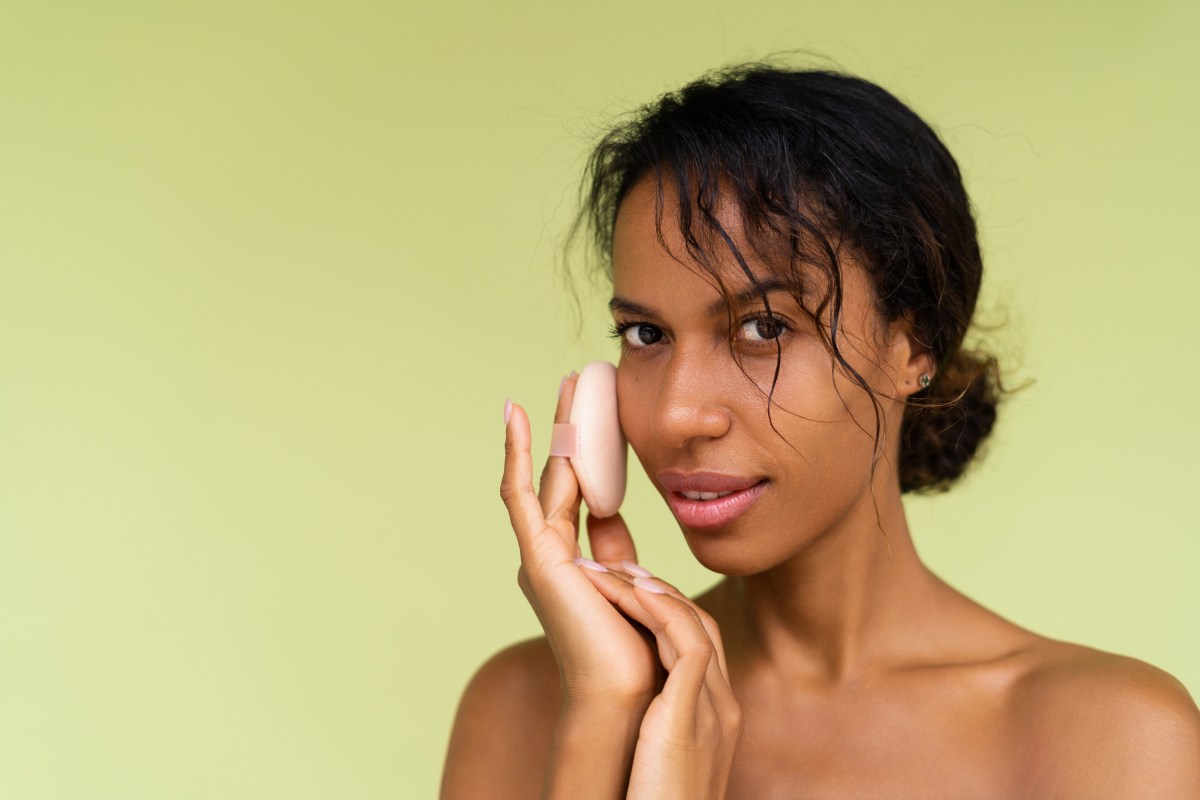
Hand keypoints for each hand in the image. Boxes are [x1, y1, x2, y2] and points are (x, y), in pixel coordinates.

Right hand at [499, 374, 659, 711]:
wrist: (631, 695)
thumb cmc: (640, 651)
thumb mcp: (632, 584)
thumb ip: (618, 550)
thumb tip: (613, 514)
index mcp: (575, 563)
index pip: (583, 492)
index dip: (593, 451)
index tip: (603, 414)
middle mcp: (552, 554)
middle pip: (565, 475)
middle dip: (574, 427)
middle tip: (582, 380)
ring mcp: (542, 554)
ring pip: (550, 474)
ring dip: (559, 427)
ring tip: (571, 383)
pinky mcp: (538, 556)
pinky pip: (522, 493)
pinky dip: (517, 452)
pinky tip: (517, 414)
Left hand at [579, 567, 742, 799]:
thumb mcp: (659, 760)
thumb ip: (655, 729)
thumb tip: (630, 711)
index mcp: (716, 716)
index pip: (699, 643)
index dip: (666, 610)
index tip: (630, 590)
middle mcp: (722, 706)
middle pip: (701, 625)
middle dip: (660, 590)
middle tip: (620, 567)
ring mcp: (714, 708)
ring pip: (693, 624)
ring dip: (651, 591)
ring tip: (614, 570)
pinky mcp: (693, 714)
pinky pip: (683, 642)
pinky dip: (656, 610)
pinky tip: (626, 592)